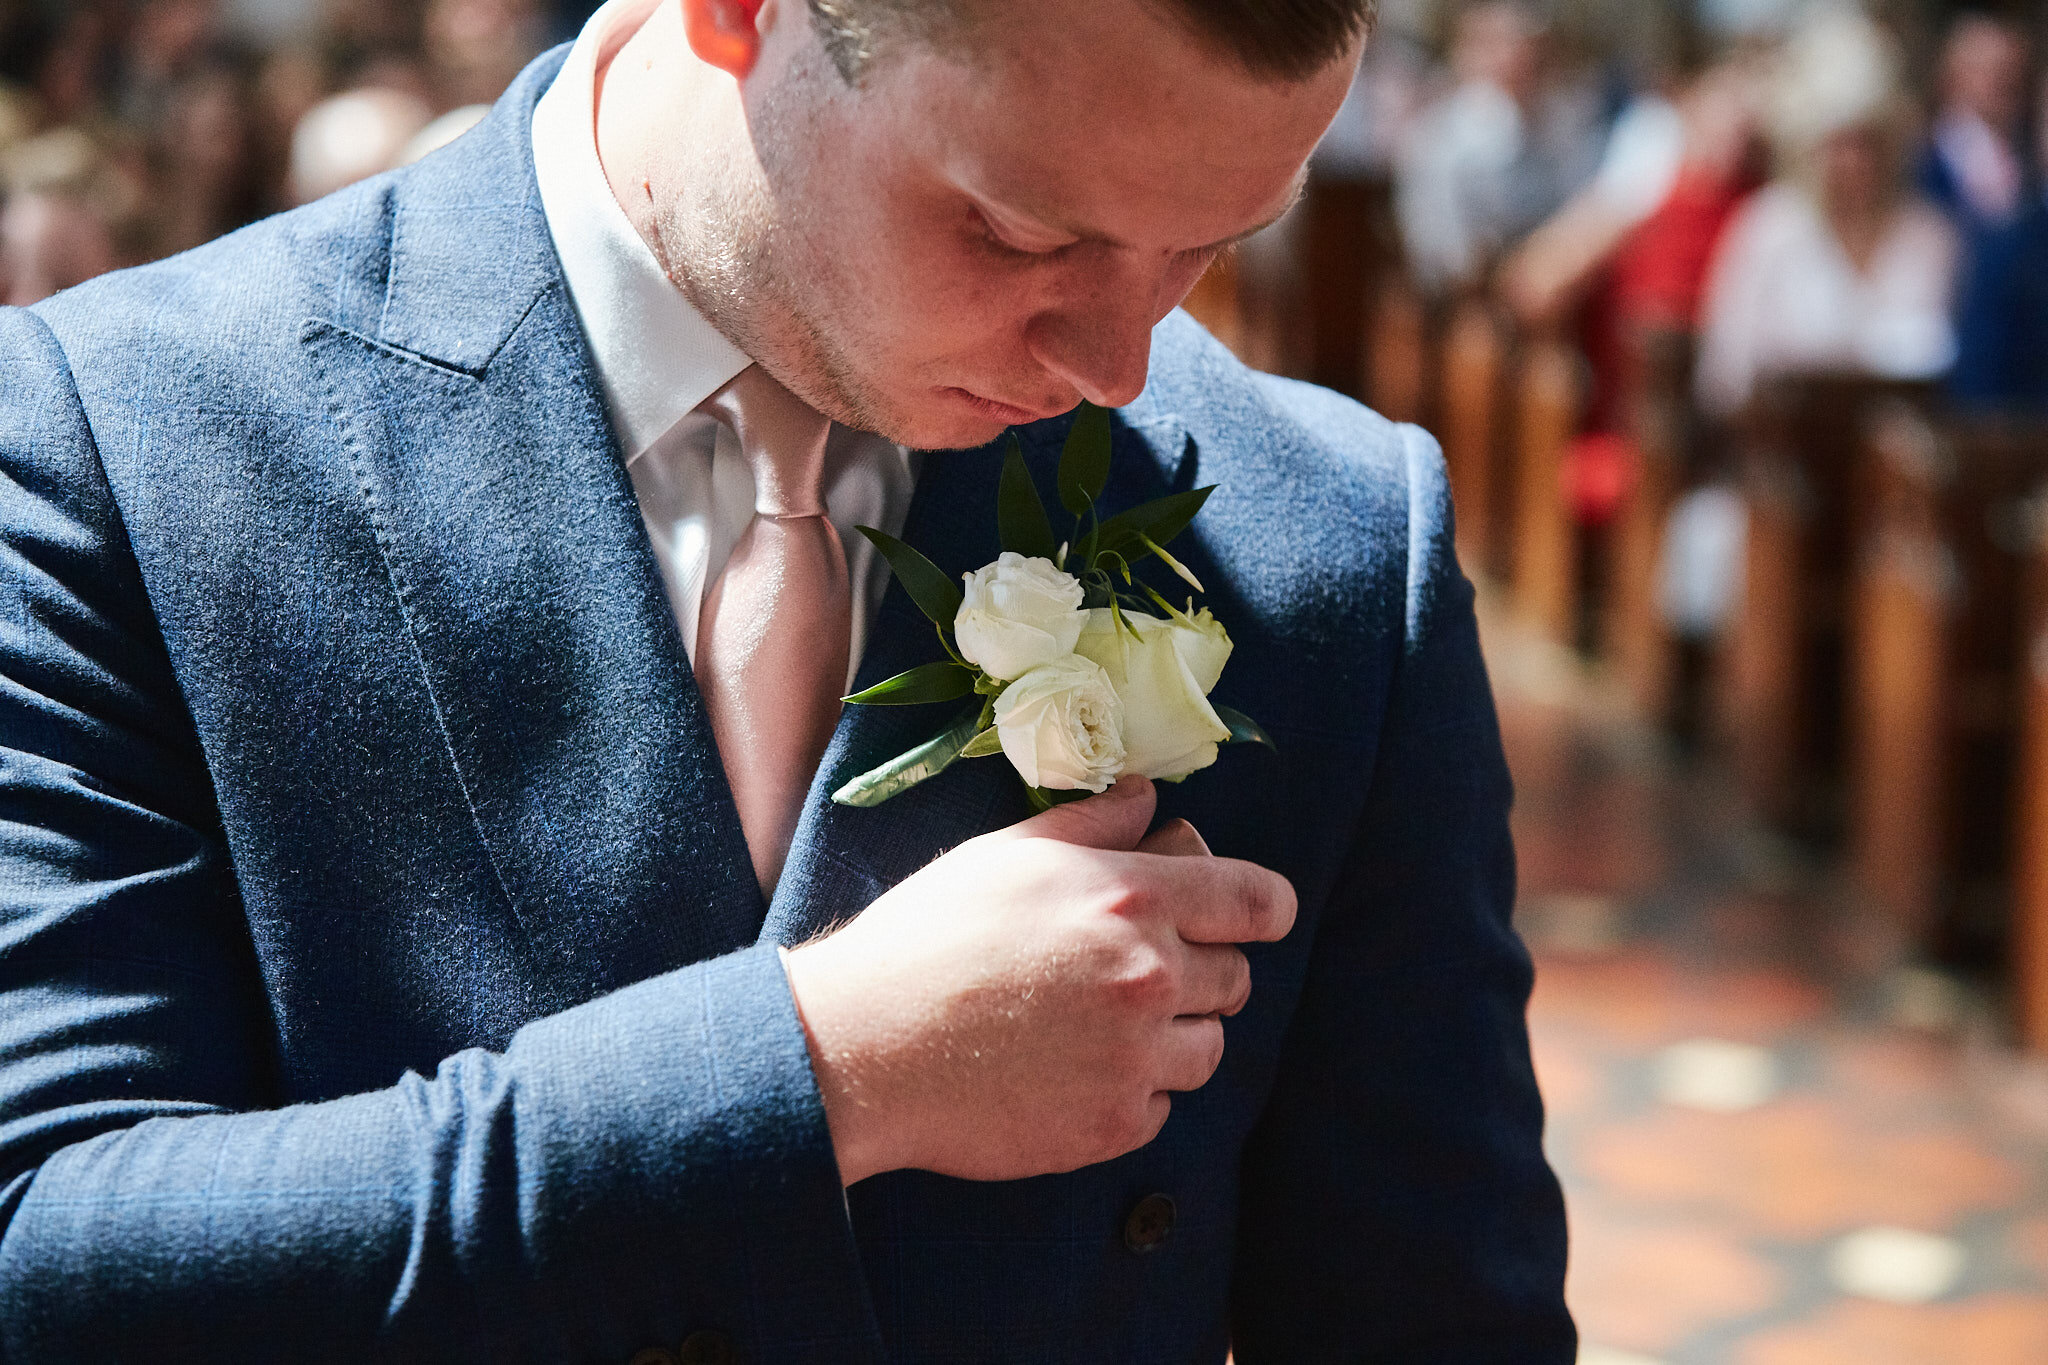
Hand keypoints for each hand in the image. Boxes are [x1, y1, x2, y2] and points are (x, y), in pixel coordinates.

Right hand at [781, 776, 1297, 1184]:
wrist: (864, 1047)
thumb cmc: (928, 937)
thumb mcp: (1007, 854)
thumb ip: (1092, 824)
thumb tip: (1147, 797)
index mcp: (1132, 898)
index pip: (1256, 901)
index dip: (1263, 908)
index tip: (1255, 918)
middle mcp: (1149, 977)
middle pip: (1236, 979)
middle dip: (1201, 971)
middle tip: (1138, 973)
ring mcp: (1136, 1058)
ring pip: (1209, 1049)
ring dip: (1172, 1037)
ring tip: (1100, 1027)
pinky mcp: (1113, 1125)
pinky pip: (1164, 1107)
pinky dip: (1133, 1092)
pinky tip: (1073, 1072)